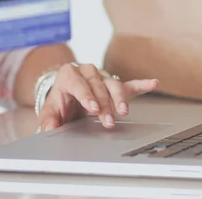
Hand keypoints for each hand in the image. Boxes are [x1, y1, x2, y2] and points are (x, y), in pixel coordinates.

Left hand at [38, 63, 157, 131]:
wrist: (66, 95)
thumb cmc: (59, 102)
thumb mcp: (50, 110)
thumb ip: (48, 120)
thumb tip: (48, 129)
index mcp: (69, 75)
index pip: (78, 83)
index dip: (86, 95)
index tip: (92, 107)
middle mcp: (86, 72)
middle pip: (97, 86)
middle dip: (104, 104)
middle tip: (108, 121)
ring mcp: (101, 77)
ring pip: (113, 84)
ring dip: (119, 98)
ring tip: (124, 111)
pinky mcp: (113, 84)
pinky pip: (128, 85)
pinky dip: (141, 85)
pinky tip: (152, 83)